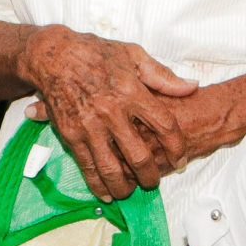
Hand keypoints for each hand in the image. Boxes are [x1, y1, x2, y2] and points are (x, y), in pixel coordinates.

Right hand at [22, 26, 198, 200]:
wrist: (53, 55)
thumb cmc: (95, 52)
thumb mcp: (133, 55)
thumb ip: (164, 76)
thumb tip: (192, 87)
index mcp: (132, 92)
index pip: (164, 126)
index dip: (176, 147)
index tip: (180, 158)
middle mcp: (112, 112)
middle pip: (139, 155)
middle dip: (150, 175)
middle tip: (153, 181)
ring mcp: (90, 125)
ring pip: (112, 169)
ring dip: (124, 187)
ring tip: (131, 191)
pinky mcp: (71, 134)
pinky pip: (87, 167)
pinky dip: (98, 185)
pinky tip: (106, 193)